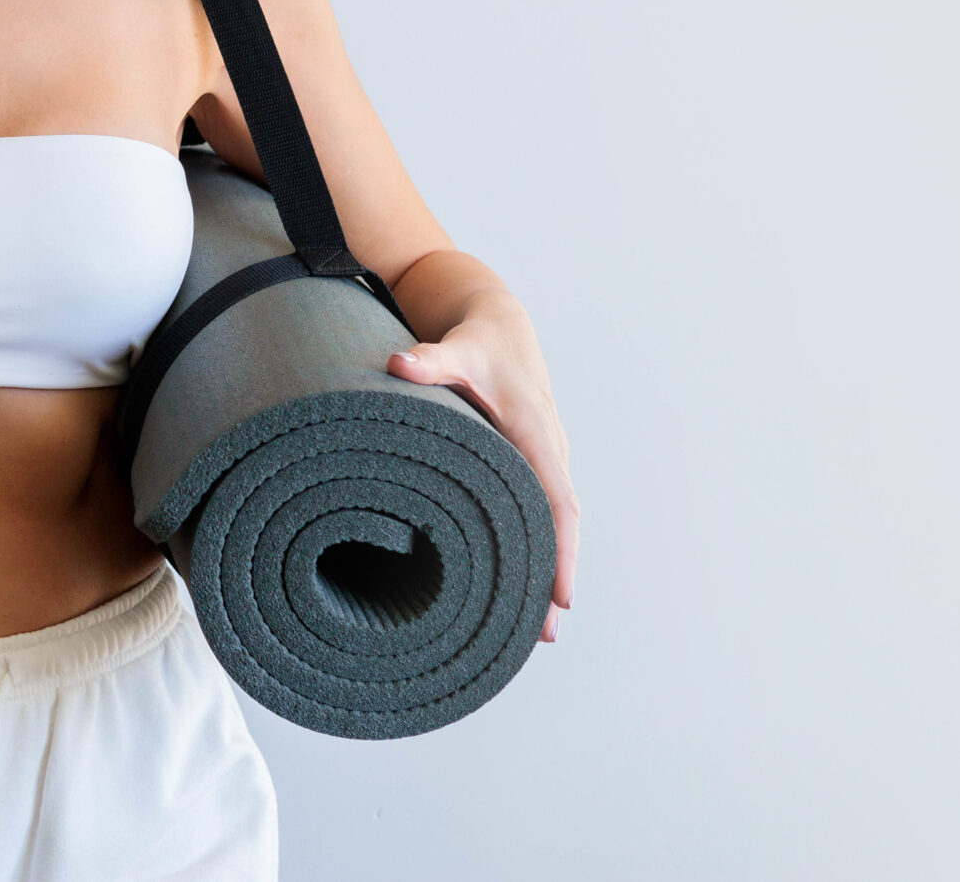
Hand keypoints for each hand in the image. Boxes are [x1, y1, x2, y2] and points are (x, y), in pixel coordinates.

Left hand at [388, 309, 578, 643]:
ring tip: (532, 627)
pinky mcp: (530, 462)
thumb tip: (397, 363)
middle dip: (555, 578)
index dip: (562, 551)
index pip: (558, 502)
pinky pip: (540, 510)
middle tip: (543, 636)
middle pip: (560, 526)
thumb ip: (429, 359)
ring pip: (552, 523)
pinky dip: (537, 545)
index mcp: (536, 432)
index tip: (562, 598)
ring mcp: (542, 459)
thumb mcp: (458, 348)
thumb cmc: (480, 341)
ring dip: (546, 569)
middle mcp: (548, 451)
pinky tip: (519, 579)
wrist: (499, 323)